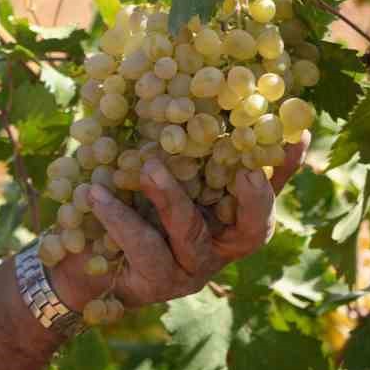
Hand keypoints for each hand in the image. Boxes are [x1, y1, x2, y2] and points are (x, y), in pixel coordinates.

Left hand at [55, 132, 310, 310]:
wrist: (73, 257)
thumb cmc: (121, 200)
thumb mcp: (145, 165)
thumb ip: (172, 141)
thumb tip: (178, 84)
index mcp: (226, 218)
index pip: (264, 194)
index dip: (283, 169)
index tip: (295, 135)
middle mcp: (217, 247)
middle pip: (252, 230)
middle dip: (253, 199)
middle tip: (243, 168)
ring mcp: (189, 270)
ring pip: (192, 235)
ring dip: (171, 198)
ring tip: (147, 167)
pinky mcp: (155, 284)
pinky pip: (144, 249)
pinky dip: (120, 219)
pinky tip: (95, 193)